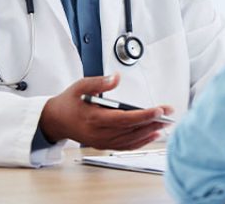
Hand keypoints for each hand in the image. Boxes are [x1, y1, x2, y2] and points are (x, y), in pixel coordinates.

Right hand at [38, 73, 173, 149]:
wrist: (55, 120)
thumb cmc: (69, 103)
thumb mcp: (80, 86)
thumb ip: (100, 82)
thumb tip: (116, 78)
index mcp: (94, 118)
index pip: (124, 119)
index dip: (143, 116)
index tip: (159, 110)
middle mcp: (99, 133)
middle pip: (131, 130)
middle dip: (152, 122)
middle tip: (169, 115)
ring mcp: (102, 141)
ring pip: (131, 140)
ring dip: (150, 132)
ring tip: (165, 123)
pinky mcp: (104, 145)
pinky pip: (126, 146)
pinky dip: (141, 141)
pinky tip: (153, 134)